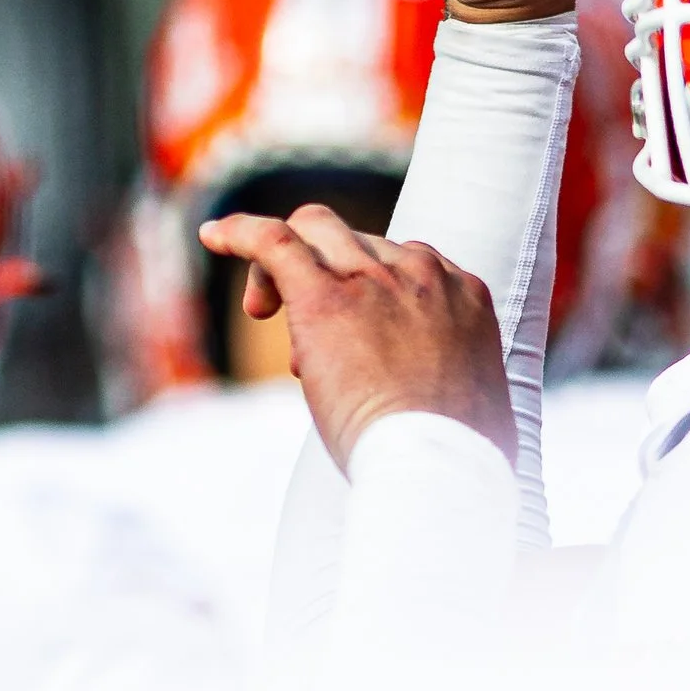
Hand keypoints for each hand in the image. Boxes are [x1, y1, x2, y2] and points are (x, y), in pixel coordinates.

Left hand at [197, 205, 514, 473]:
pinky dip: (240, 231)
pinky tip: (212, 235)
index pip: (405, 261)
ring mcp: (374, 279)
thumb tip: (438, 409)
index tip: (355, 341)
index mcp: (464, 294)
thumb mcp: (477, 404)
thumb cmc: (462, 455)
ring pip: (317, 229)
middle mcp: (423, 273)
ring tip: (263, 310)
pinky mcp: (323, 296)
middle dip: (330, 280)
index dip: (371, 293)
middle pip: (360, 243)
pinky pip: (274, 241)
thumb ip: (451, 382)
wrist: (439, 461)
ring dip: (285, 263)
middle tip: (305, 344)